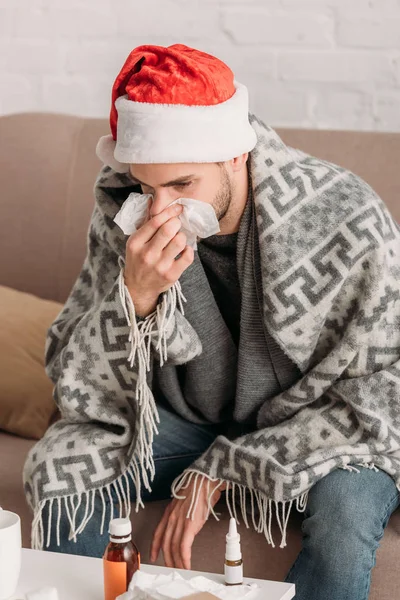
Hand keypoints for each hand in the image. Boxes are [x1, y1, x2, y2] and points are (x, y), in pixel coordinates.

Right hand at [124, 202, 193, 316]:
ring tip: (178, 239)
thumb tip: (151, 200)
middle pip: (169, 229)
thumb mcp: (136, 241)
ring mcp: (159, 265)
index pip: (155, 221)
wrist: (138, 287)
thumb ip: (145, 222)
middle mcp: (147, 254)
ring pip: (179, 241)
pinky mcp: (171, 274)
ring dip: (182, 236)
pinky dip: (189, 250)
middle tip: (177, 225)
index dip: (170, 211)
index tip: (178, 208)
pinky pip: (188, 256)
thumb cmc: (138, 260)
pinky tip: (183, 250)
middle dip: (176, 223)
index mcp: (136, 242)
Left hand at [150, 476, 225, 569]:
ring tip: (181, 570)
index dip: (155, 547)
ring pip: (174, 548)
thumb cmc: (198, 488)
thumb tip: (187, 521)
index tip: (153, 556)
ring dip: (177, 562)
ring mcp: (179, 522)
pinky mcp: (189, 526)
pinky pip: (184, 547)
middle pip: (166, 544)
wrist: (204, 480)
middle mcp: (171, 518)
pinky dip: (185, 559)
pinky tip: (187, 565)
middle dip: (168, 559)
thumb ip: (182, 513)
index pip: (158, 533)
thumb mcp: (185, 501)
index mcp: (169, 512)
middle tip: (172, 569)